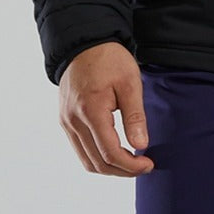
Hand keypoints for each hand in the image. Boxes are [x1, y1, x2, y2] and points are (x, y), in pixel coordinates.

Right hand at [58, 42, 154, 175]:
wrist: (85, 43)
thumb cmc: (109, 59)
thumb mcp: (129, 82)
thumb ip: (135, 115)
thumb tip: (141, 145)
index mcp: (90, 111)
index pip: (110, 153)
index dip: (130, 165)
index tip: (148, 164)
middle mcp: (73, 121)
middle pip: (97, 162)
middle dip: (122, 170)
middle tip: (143, 165)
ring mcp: (66, 122)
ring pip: (87, 161)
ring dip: (109, 167)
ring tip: (130, 161)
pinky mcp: (65, 120)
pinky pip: (80, 149)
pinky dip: (97, 157)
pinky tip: (114, 151)